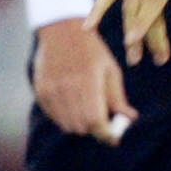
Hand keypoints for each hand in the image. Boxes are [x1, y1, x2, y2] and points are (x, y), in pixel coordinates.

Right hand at [32, 18, 138, 142]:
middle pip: (81, 127)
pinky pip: (54, 117)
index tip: (114, 138)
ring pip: (67, 125)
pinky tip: (73, 104)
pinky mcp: (40, 91)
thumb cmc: (93, 51)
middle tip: (103, 121)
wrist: (62, 31)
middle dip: (95, 129)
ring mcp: (51, 90)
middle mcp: (67, 88)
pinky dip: (65, 117)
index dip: (106, 134)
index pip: (95, 121)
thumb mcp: (111, 70)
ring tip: (88, 110)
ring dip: (80, 124)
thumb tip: (129, 118)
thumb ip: (117, 97)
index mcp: (88, 82)